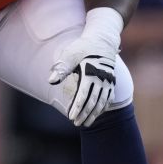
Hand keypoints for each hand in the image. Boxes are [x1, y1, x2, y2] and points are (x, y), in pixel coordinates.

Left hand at [48, 8, 123, 126]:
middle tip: (77, 124)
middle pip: (93, 101)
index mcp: (91, 73)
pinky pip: (109, 97)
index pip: (84, 95)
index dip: (78, 107)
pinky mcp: (111, 80)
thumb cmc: (84, 46)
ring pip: (102, 102)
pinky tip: (98, 113)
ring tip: (87, 123)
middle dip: (85, 114)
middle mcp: (101, 79)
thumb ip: (62, 67)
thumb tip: (51, 81)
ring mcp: (108, 81)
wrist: (103, 39)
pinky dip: (104, 107)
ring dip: (95, 114)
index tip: (71, 117)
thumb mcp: (71, 53)